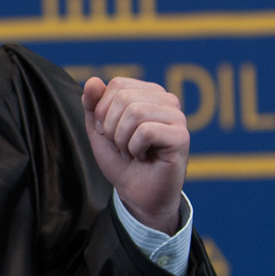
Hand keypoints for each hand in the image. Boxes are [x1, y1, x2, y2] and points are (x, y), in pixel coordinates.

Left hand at [81, 76, 188, 233]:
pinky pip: (146, 131)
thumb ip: (93, 105)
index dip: (103, 112)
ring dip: (122, 139)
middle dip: (111, 127)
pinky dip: (135, 148)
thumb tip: (92, 81)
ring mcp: (177, 116)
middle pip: (123, 97)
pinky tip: (143, 156)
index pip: (116, 84)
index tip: (110, 133)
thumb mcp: (99, 131)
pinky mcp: (181, 136)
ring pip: (135, 112)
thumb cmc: (121, 161)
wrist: (137, 194)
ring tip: (131, 151)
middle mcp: (166, 100)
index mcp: (148, 93)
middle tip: (120, 145)